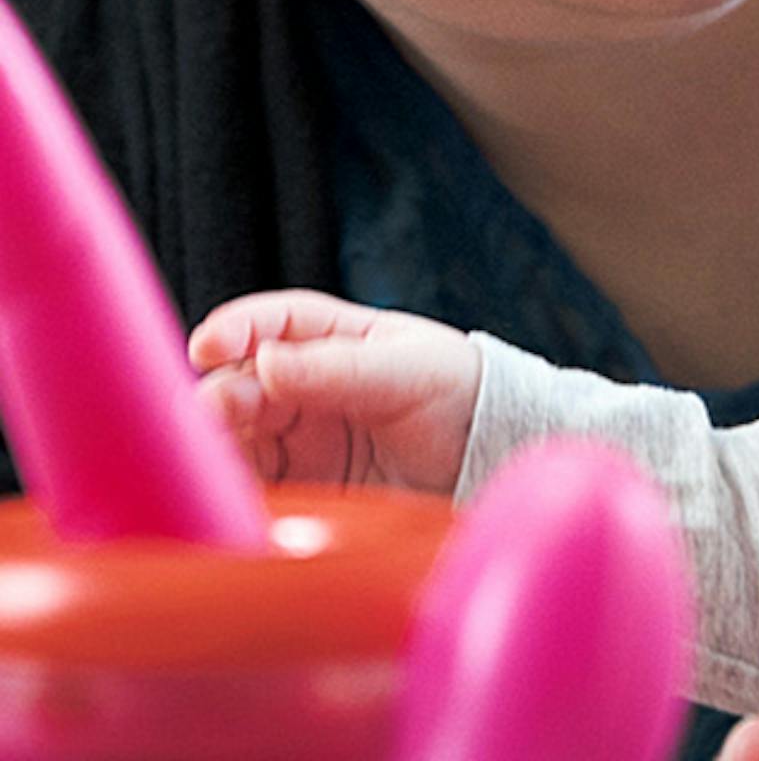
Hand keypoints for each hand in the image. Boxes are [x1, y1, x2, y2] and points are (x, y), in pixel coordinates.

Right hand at [188, 289, 479, 495]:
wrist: (488, 460)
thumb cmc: (458, 393)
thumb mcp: (406, 370)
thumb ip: (337, 369)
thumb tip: (264, 361)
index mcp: (335, 339)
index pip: (275, 323)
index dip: (238, 329)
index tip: (207, 345)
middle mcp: (306, 386)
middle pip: (243, 384)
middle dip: (221, 396)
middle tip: (212, 414)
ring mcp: (300, 439)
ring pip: (238, 437)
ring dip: (218, 447)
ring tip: (211, 462)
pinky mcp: (302, 490)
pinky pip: (255, 488)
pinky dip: (234, 491)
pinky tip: (226, 497)